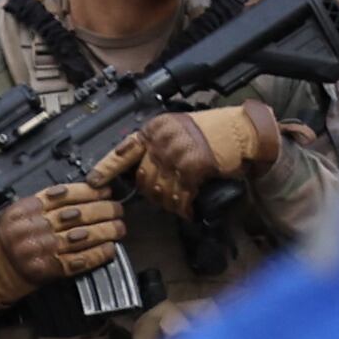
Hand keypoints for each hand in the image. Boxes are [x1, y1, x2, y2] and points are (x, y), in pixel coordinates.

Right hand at [0, 180, 122, 314]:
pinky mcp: (49, 269)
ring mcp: (42, 250)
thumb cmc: (12, 237)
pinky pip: (79, 261)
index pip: (63, 195)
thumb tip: (86, 191)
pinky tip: (110, 249)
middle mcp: (34, 228)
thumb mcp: (20, 211)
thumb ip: (46, 200)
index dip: (88, 192)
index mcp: (27, 210)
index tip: (106, 190)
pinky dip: (97, 255)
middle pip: (75, 215)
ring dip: (105, 232)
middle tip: (118, 209)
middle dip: (102, 211)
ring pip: (81, 237)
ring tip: (120, 228)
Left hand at [116, 103, 279, 203]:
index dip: (106, 168)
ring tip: (180, 204)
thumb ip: (160, 144)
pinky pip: (180, 196)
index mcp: (156, 128)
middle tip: (165, 198)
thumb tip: (144, 168)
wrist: (246, 131)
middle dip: (151, 193)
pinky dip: (184, 208)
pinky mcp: (192, 167)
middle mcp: (162, 138)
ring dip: (169, 203)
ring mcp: (176, 152)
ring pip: (158, 190)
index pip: (124, 149)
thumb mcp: (181, 128)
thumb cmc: (218, 130)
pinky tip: (190, 210)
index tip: (92, 181)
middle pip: (141, 177)